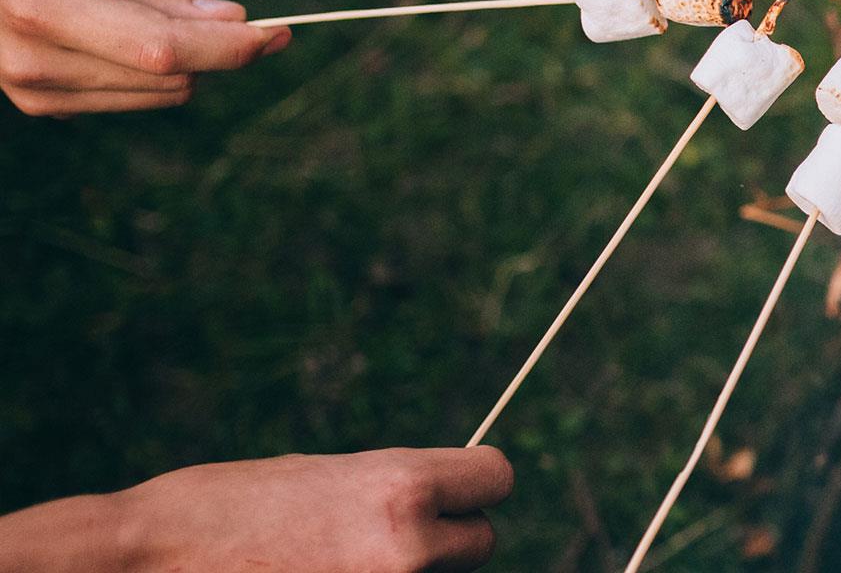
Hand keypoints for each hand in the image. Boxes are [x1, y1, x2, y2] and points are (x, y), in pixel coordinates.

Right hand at [0, 0, 287, 115]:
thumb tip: (231, 22)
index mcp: (47, 9)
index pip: (164, 50)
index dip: (232, 47)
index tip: (281, 32)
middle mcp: (37, 64)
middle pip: (171, 77)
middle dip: (207, 38)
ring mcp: (33, 92)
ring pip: (158, 92)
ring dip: (178, 52)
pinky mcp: (38, 104)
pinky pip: (129, 96)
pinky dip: (147, 65)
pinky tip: (117, 22)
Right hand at [0, 447, 513, 571]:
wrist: (147, 560)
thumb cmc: (226, 506)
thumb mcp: (323, 474)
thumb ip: (390, 487)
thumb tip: (438, 501)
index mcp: (401, 486)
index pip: (496, 479)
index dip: (475, 484)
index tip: (455, 490)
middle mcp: (406, 544)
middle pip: (479, 542)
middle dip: (445, 536)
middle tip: (390, 533)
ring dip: (412, 569)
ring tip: (342, 557)